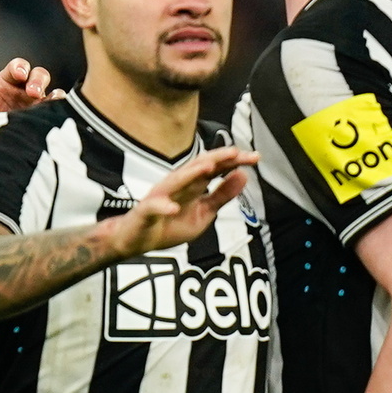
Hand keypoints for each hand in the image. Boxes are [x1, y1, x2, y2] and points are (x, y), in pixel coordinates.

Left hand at [0, 59, 62, 138]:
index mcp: (6, 83)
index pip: (17, 67)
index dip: (20, 67)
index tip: (19, 74)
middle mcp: (23, 93)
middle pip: (39, 76)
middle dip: (38, 81)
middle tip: (33, 92)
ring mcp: (35, 108)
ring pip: (52, 93)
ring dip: (53, 95)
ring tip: (47, 103)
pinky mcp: (43, 123)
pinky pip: (57, 113)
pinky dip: (60, 111)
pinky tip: (56, 115)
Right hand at [98, 146, 256, 257]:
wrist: (136, 239)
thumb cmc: (169, 225)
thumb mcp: (204, 213)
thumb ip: (222, 195)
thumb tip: (244, 176)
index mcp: (194, 185)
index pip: (216, 168)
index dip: (234, 161)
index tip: (255, 157)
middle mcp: (178, 185)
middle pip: (198, 167)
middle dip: (216, 159)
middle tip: (235, 152)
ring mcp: (161, 196)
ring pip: (176, 181)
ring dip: (191, 174)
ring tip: (208, 167)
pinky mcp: (146, 211)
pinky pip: (153, 207)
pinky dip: (162, 207)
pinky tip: (172, 207)